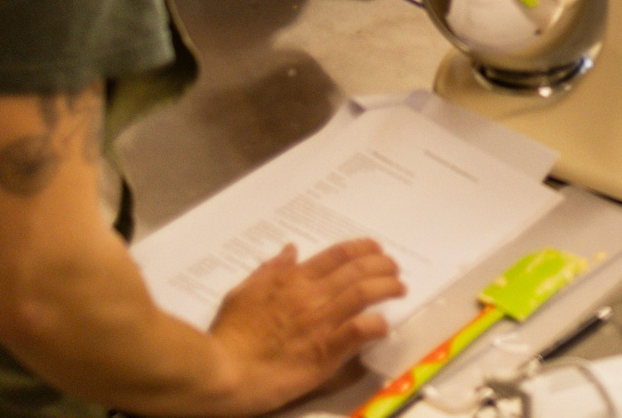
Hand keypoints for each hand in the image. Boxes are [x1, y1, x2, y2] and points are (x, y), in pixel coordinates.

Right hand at [208, 239, 403, 411]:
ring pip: (364, 293)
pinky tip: (384, 326)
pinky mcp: (325, 351)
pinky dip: (376, 325)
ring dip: (387, 287)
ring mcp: (320, 322)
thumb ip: (269, 271)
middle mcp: (311, 296)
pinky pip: (359, 331)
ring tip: (399, 288)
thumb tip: (290, 250)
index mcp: (292, 280)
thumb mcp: (242, 294)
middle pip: (358, 270)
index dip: (363, 248)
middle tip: (395, 268)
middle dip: (383, 264)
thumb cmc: (228, 336)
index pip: (337, 255)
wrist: (222, 372)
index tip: (377, 249)